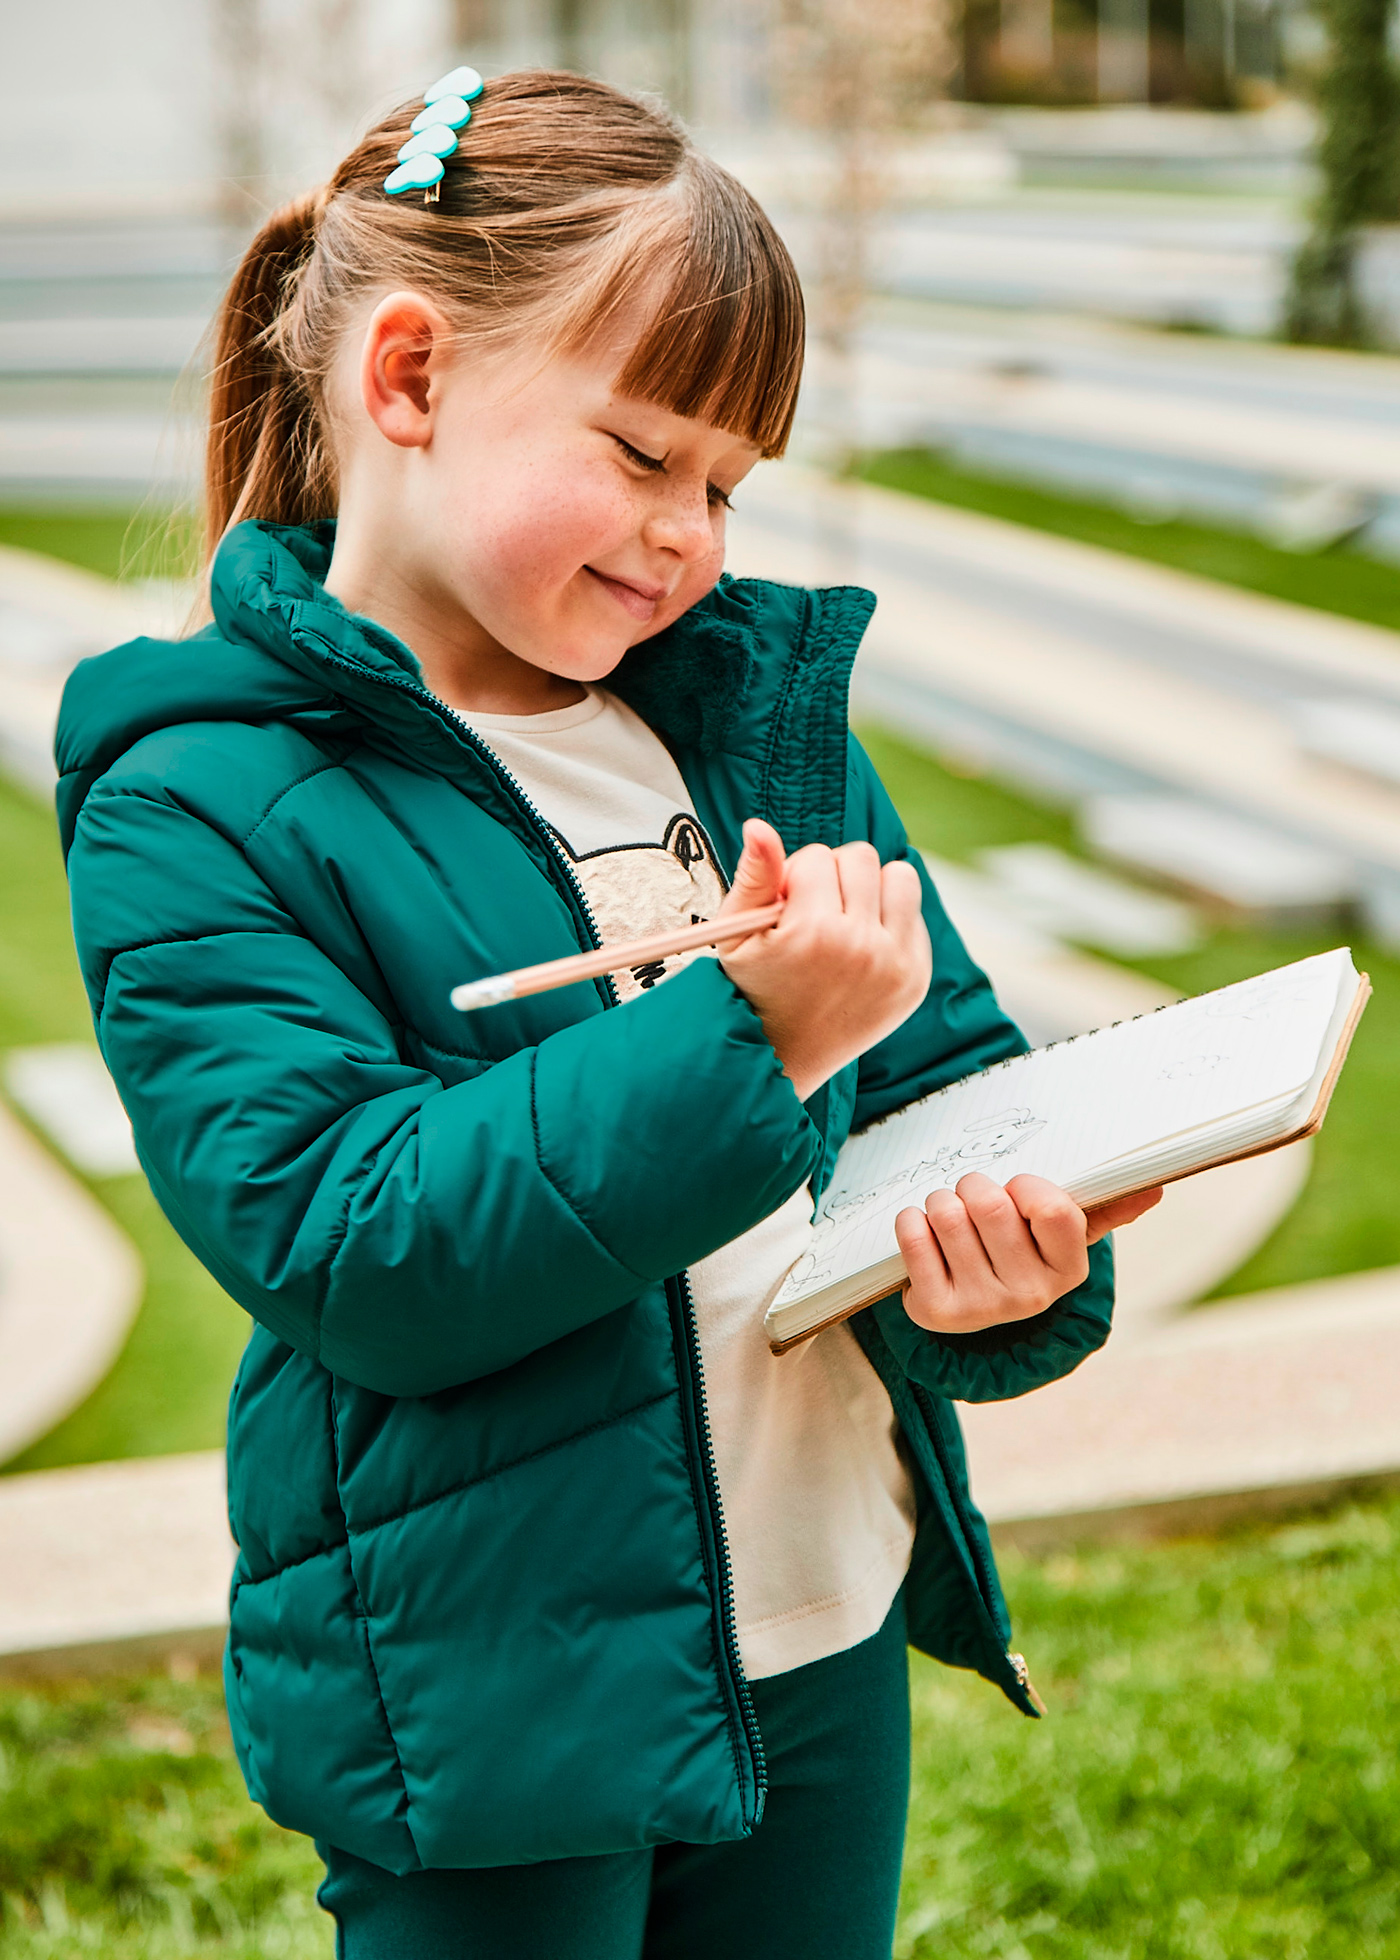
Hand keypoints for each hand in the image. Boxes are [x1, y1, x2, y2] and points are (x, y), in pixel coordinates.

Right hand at [718, 818, 931, 1102]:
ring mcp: (896, 966)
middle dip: (833, 877)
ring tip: (843, 920)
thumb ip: (753, 877)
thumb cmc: (752, 990)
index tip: (785, 910)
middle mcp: (862, 948)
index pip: (818, 856)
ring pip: (900, 877)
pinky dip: (890, 920)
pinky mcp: (916, 978)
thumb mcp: (735, 935)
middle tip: (813, 914)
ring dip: (871, 888)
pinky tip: (861, 948)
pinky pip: (915, 915)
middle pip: (861, 858)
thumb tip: (759, 826)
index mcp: (815, 933)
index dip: (795, 877)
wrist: (781, 1058)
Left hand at [897, 1172, 1163, 1334]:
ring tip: (951, 1214)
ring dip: (942, 1200)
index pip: (1051, 1207)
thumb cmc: (1019, 1251)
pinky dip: (912, 1220)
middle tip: (975, 1196)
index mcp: (1069, 1271)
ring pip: (948, 1214)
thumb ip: (1106, 1207)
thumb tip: (1155, 1188)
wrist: (968, 1303)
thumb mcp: (1062, 1234)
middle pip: (990, 1206)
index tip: (1019, 1193)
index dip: (1026, 1187)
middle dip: (975, 1186)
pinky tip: (925, 1232)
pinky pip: (914, 1235)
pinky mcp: (935, 1312)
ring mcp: (982, 1308)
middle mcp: (1030, 1297)